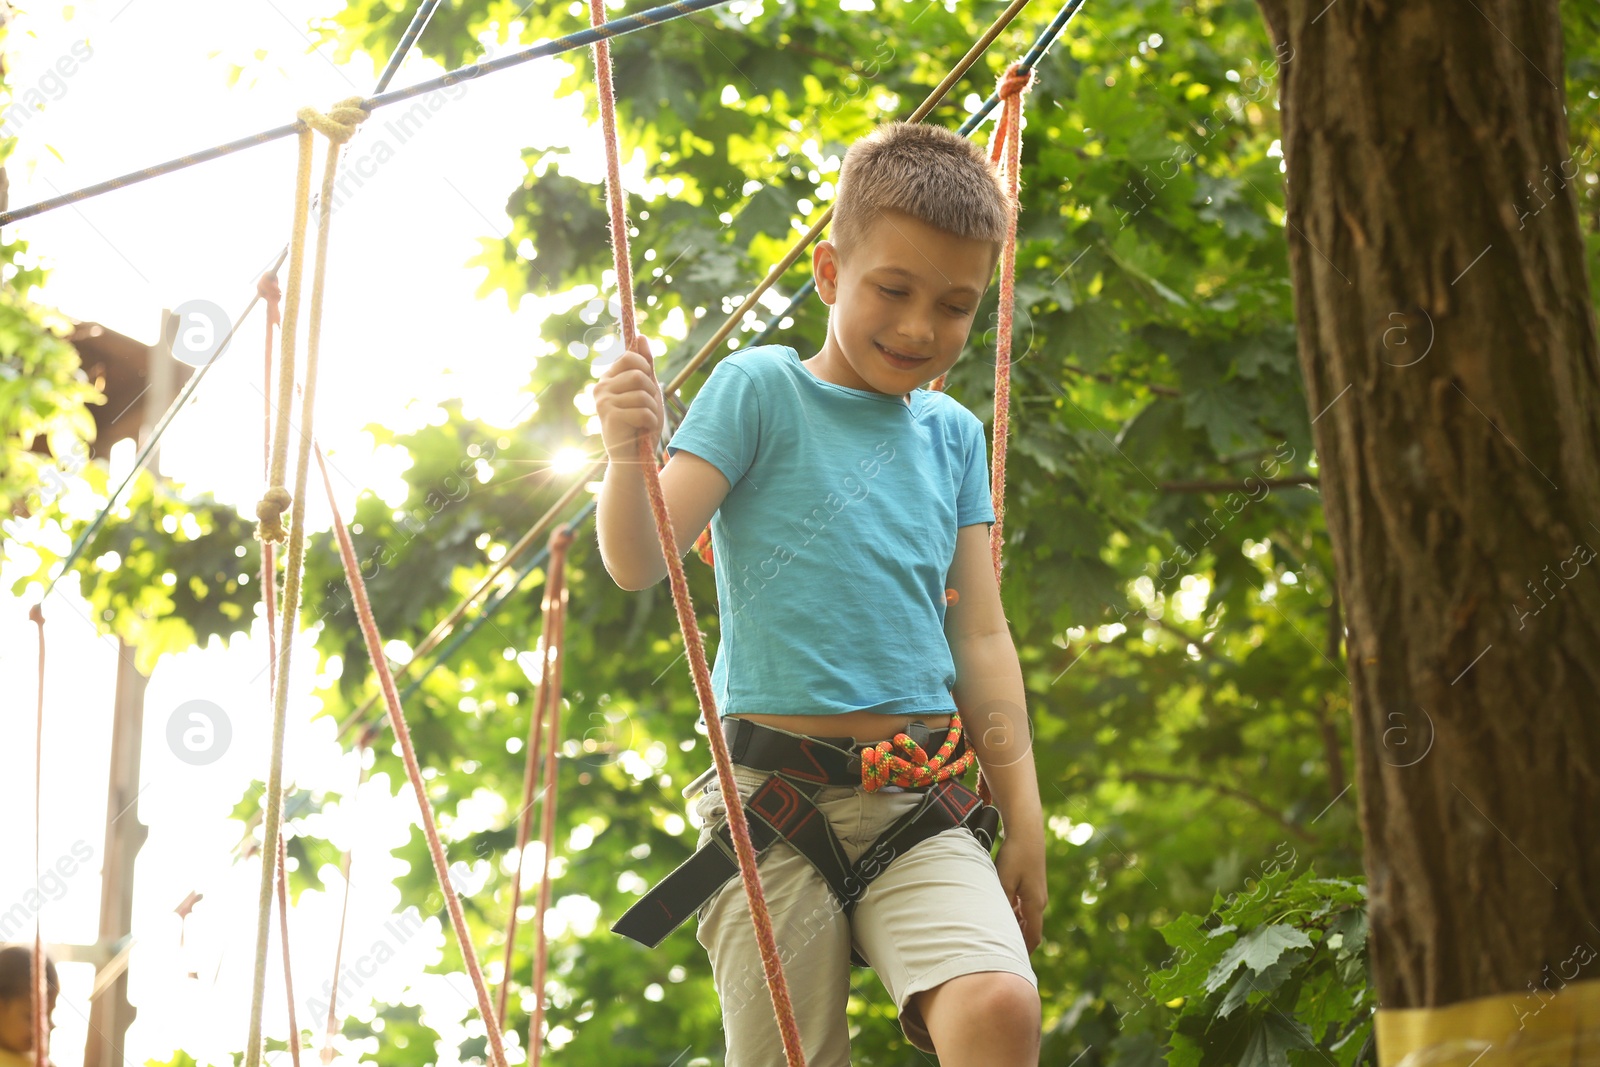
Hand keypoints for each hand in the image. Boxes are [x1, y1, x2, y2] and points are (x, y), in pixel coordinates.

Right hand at [594, 334, 663, 459]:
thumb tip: (641, 336)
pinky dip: (650, 421)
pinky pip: (642, 411)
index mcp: (609, 378)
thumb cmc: (641, 422)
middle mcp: (601, 387)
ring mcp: (603, 402)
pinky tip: (643, 429)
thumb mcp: (647, 389)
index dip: (645, 368)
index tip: (646, 385)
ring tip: (644, 420)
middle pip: (637, 375)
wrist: (634, 456)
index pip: (629, 357)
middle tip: (646, 407)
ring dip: (652, 409)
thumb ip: (645, 365)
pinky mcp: (609, 418)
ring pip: (642, 394)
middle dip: (651, 392)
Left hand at [994, 831, 1046, 952]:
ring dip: (1015, 928)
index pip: (1032, 937)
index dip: (1024, 953)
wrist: (1026, 833)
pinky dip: (1015, 915)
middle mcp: (1039, 902)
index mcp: (1035, 904)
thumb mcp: (1004, 881)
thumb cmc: (1015, 856)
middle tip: (1003, 956)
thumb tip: (999, 926)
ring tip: (998, 938)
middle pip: (1030, 930)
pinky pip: (1025, 907)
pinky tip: (1001, 913)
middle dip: (1018, 943)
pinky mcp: (1032, 885)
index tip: (1014, 965)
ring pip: (1027, 918)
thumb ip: (1002, 903)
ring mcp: (1037, 893)